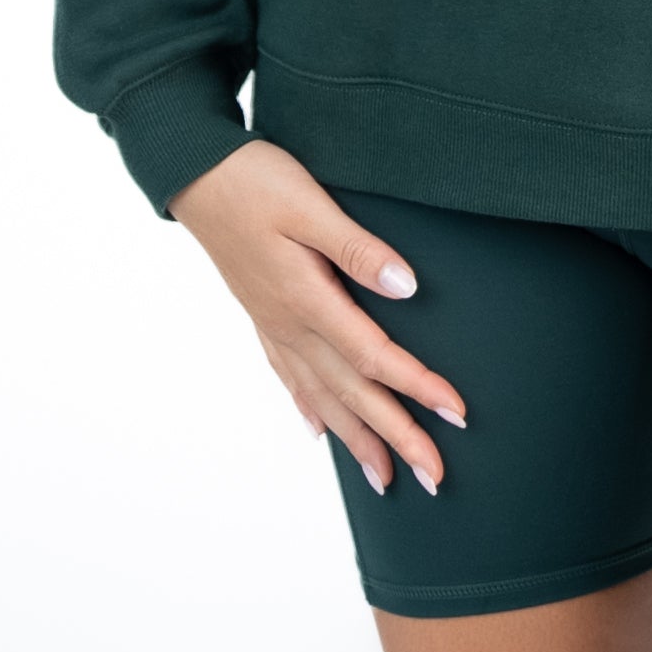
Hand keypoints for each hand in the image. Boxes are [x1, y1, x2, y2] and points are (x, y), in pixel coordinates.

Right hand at [168, 139, 467, 496]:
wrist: (194, 173)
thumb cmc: (255, 181)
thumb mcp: (311, 206)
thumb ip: (359, 250)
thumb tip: (408, 288)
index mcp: (307, 300)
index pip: (375, 358)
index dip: (418, 388)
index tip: (457, 415)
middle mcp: (290, 324)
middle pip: (352, 393)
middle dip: (397, 437)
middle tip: (435, 477)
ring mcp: (272, 323)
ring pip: (321, 395)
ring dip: (356, 438)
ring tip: (385, 478)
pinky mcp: (261, 313)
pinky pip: (290, 376)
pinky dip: (310, 408)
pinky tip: (320, 429)